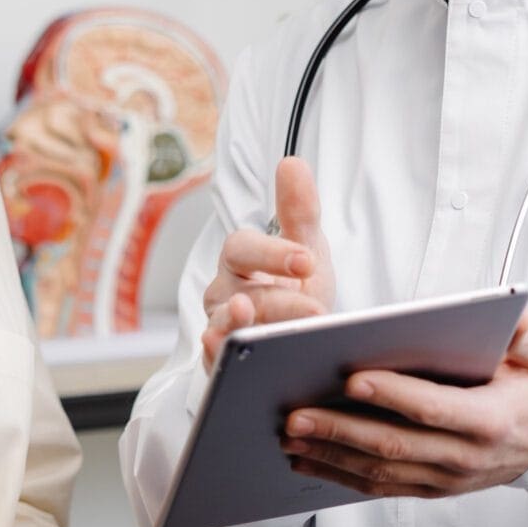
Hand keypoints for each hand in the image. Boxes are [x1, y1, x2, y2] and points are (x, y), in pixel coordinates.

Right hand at [201, 156, 335, 367]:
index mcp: (241, 260)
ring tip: (254, 327)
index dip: (272, 252)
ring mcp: (219, 328)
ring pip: (225, 327)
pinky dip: (219, 359)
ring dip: (242, 327)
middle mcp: (224, 293)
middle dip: (276, 301)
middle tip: (312, 309)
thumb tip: (292, 163)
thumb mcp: (305, 249)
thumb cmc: (295, 289)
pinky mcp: (221, 362)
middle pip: (237, 292)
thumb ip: (299, 211)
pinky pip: (215, 361)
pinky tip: (231, 355)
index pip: (243, 247)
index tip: (306, 260)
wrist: (299, 340)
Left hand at [278, 312, 527, 497]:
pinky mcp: (429, 489)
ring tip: (288, 436)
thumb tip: (510, 314)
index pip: (432, 409)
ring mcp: (444, 479)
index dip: (391, 395)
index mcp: (489, 421)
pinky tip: (306, 460)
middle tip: (295, 414)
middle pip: (393, 445)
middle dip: (340, 431)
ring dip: (329, 455)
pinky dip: (338, 475)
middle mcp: (463, 457)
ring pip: (378, 472)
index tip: (351, 379)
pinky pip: (379, 487)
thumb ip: (527, 333)